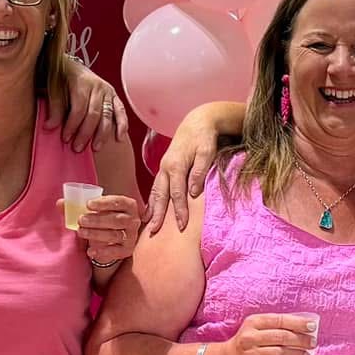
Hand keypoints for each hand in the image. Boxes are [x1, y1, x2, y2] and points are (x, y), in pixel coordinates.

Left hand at [57, 66, 127, 152]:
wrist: (72, 66)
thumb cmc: (62, 78)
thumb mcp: (54, 89)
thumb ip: (54, 108)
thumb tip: (49, 126)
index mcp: (81, 82)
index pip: (79, 108)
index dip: (72, 125)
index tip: (66, 138)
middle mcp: (97, 86)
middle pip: (94, 114)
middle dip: (86, 133)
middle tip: (78, 147)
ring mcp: (107, 91)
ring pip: (107, 115)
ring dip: (102, 133)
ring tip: (95, 147)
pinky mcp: (114, 96)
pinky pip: (120, 111)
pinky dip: (122, 124)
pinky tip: (119, 137)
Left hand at [72, 191, 142, 267]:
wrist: (112, 239)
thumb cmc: (102, 219)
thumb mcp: (93, 211)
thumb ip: (77, 206)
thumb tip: (60, 203)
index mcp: (128, 205)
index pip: (118, 201)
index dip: (103, 203)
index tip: (88, 204)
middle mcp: (133, 220)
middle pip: (116, 220)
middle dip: (97, 220)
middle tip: (81, 220)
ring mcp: (131, 236)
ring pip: (115, 235)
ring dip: (97, 234)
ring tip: (81, 232)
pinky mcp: (127, 250)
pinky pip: (116, 251)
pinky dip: (103, 252)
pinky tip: (90, 251)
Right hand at [146, 113, 222, 234]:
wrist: (197, 122)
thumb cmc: (204, 138)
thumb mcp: (207, 152)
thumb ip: (200, 171)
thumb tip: (193, 192)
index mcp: (176, 165)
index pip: (177, 193)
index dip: (179, 210)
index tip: (181, 226)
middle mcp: (165, 168)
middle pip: (161, 195)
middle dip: (158, 215)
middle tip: (154, 232)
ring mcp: (163, 169)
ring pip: (155, 192)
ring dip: (152, 210)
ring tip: (148, 225)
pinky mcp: (164, 169)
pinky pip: (155, 188)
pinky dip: (152, 201)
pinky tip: (149, 212)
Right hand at [206, 313, 317, 354]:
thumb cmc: (246, 342)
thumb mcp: (256, 328)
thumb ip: (275, 326)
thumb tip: (304, 329)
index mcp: (253, 322)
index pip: (279, 320)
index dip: (298, 323)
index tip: (312, 326)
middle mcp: (251, 337)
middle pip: (281, 337)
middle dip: (301, 340)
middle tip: (313, 343)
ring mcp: (252, 354)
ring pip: (280, 354)